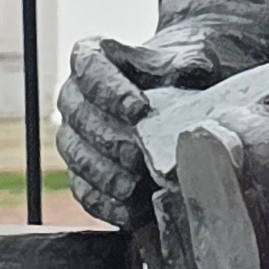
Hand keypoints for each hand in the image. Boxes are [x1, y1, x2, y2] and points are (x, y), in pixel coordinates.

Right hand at [56, 30, 224, 228]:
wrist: (186, 96)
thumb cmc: (183, 72)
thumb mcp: (192, 56)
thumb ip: (188, 60)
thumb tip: (193, 69)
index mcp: (93, 56)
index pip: (89, 68)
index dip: (109, 91)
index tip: (140, 110)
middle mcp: (75, 96)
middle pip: (79, 118)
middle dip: (110, 140)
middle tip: (140, 155)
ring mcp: (75, 137)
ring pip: (78, 157)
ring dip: (106, 175)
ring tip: (135, 186)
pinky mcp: (84, 173)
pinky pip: (85, 191)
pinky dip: (106, 204)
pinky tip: (131, 212)